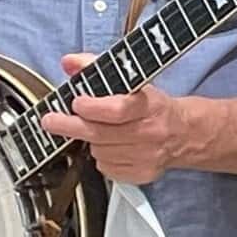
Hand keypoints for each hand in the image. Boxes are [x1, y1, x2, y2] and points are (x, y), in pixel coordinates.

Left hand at [39, 52, 192, 184]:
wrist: (186, 134)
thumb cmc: (154, 107)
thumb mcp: (132, 82)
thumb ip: (96, 68)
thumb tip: (69, 62)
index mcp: (149, 106)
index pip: (118, 109)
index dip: (93, 107)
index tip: (76, 102)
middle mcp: (149, 133)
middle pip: (101, 134)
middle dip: (70, 126)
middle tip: (51, 121)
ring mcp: (146, 157)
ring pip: (99, 152)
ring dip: (90, 141)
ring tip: (96, 131)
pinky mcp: (142, 174)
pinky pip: (107, 169)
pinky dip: (101, 158)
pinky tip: (109, 147)